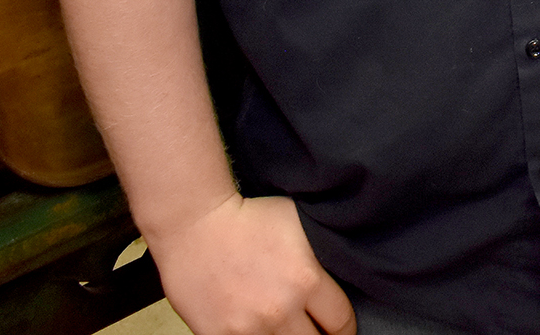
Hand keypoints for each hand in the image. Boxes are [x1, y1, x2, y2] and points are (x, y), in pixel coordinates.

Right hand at [145, 194, 354, 334]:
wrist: (194, 224)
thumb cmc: (246, 217)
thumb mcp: (298, 223)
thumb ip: (320, 254)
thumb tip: (340, 271)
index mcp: (306, 280)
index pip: (341, 322)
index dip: (345, 327)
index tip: (340, 328)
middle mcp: (281, 310)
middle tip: (316, 330)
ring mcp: (249, 327)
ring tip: (286, 328)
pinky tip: (258, 329)